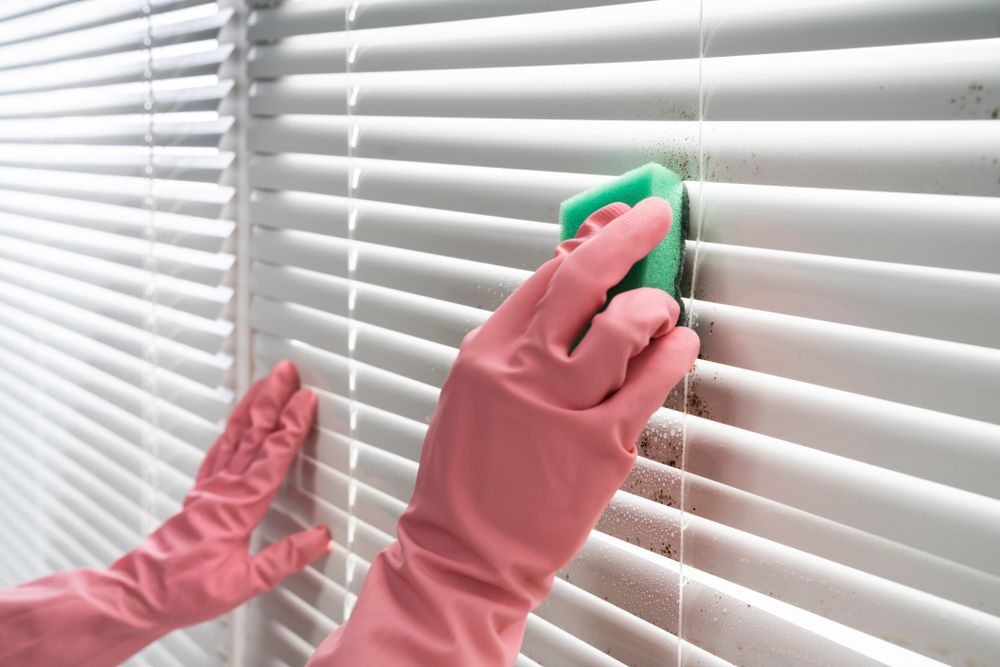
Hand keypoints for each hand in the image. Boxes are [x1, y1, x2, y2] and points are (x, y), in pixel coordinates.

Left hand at [0, 361, 330, 666]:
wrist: (139, 595)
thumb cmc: (184, 591)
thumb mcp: (243, 584)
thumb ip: (284, 559)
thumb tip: (320, 538)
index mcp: (237, 507)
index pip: (272, 456)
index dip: (292, 425)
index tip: (306, 399)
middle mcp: (222, 490)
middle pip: (252, 433)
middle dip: (272, 398)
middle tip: (287, 371)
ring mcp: (209, 489)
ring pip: (234, 435)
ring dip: (252, 405)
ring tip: (265, 382)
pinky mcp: (199, 496)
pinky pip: (219, 451)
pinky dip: (232, 429)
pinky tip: (237, 423)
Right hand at [308, 197, 698, 665]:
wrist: (465, 554)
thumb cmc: (467, 480)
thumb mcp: (472, 397)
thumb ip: (516, 349)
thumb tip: (567, 304)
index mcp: (486, 353)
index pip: (545, 276)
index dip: (588, 239)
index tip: (613, 223)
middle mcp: (523, 370)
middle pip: (583, 278)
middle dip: (628, 234)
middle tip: (653, 216)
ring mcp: (563, 406)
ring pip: (624, 325)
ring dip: (655, 304)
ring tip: (664, 308)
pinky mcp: (600, 445)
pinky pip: (651, 382)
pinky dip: (675, 351)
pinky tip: (681, 342)